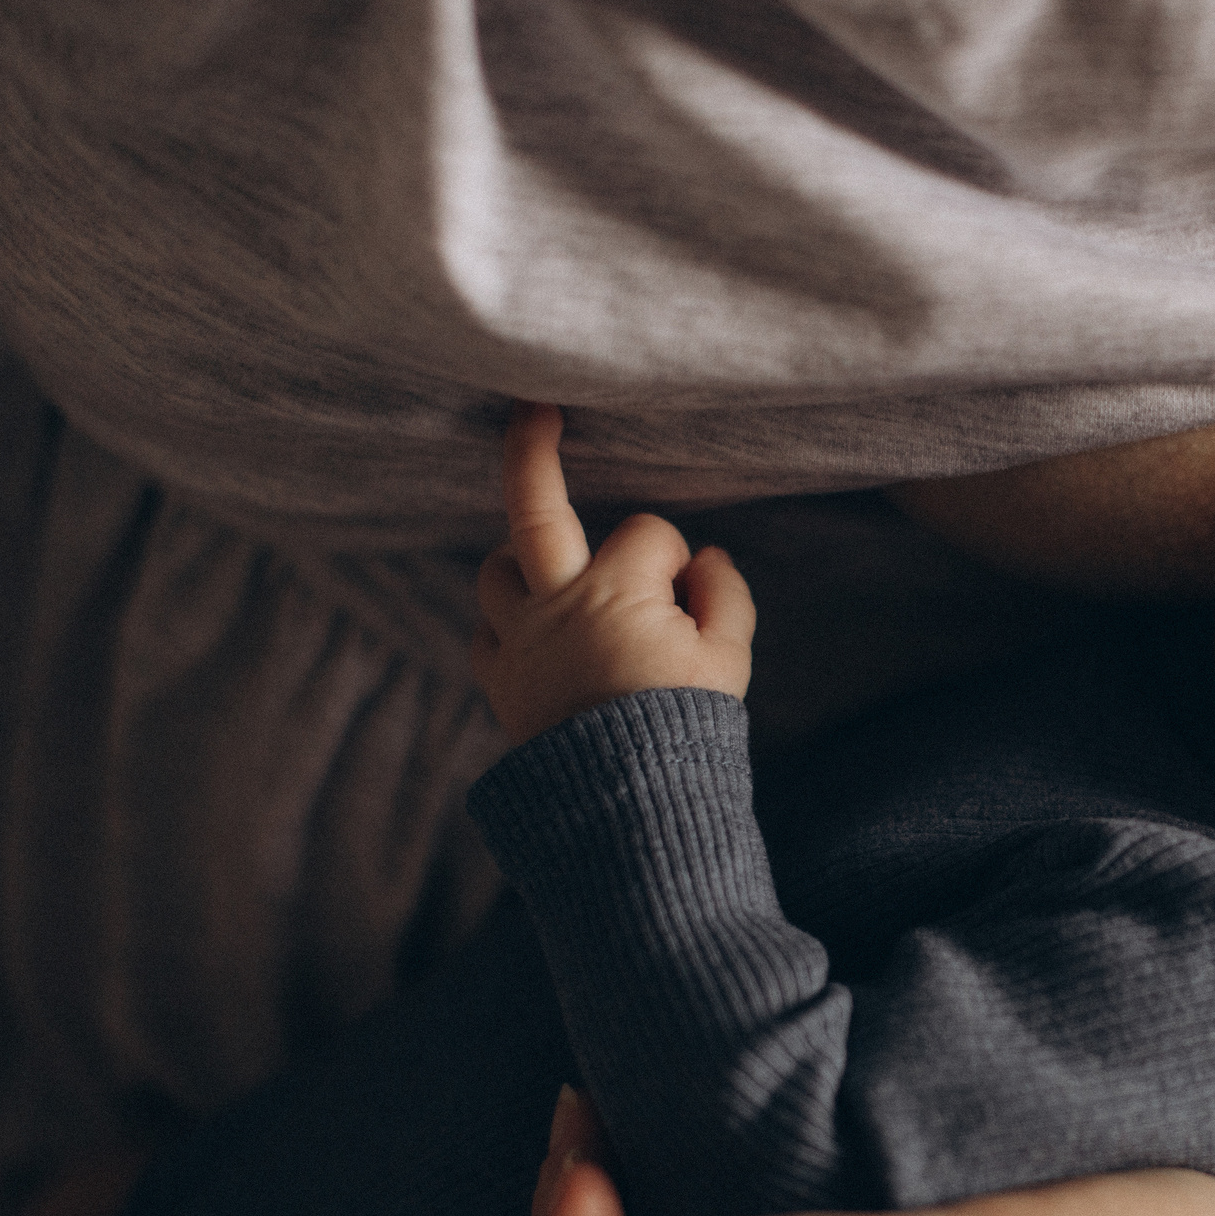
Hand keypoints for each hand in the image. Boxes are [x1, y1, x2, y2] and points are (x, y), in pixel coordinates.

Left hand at [472, 403, 755, 742]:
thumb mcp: (730, 659)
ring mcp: (519, 643)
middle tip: (531, 409)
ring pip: (497, 569)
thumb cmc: (688, 728)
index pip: (646, 532)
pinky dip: (507, 621)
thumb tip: (704, 556)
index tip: (687, 594)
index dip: (673, 556)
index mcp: (619, 593)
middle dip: (532, 450)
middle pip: (532, 507)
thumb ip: (724, 594)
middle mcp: (557, 606)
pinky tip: (537, 631)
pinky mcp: (499, 682)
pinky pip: (484, 631)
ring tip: (556, 569)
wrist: (633, 806)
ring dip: (525, 560)